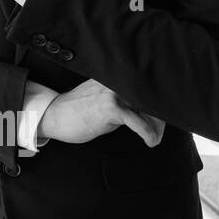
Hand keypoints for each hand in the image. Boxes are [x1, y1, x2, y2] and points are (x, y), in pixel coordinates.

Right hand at [39, 78, 165, 146]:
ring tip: (154, 137)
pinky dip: (149, 134)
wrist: (55, 115)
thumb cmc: (78, 111)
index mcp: (115, 78)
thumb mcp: (102, 99)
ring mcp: (113, 93)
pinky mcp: (111, 108)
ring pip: (149, 109)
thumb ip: (122, 98)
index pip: (144, 87)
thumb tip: (147, 109)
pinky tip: (151, 141)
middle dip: (159, 116)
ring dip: (157, 126)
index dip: (157, 102)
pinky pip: (139, 123)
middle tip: (159, 130)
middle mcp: (116, 82)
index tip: (163, 116)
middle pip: (150, 97)